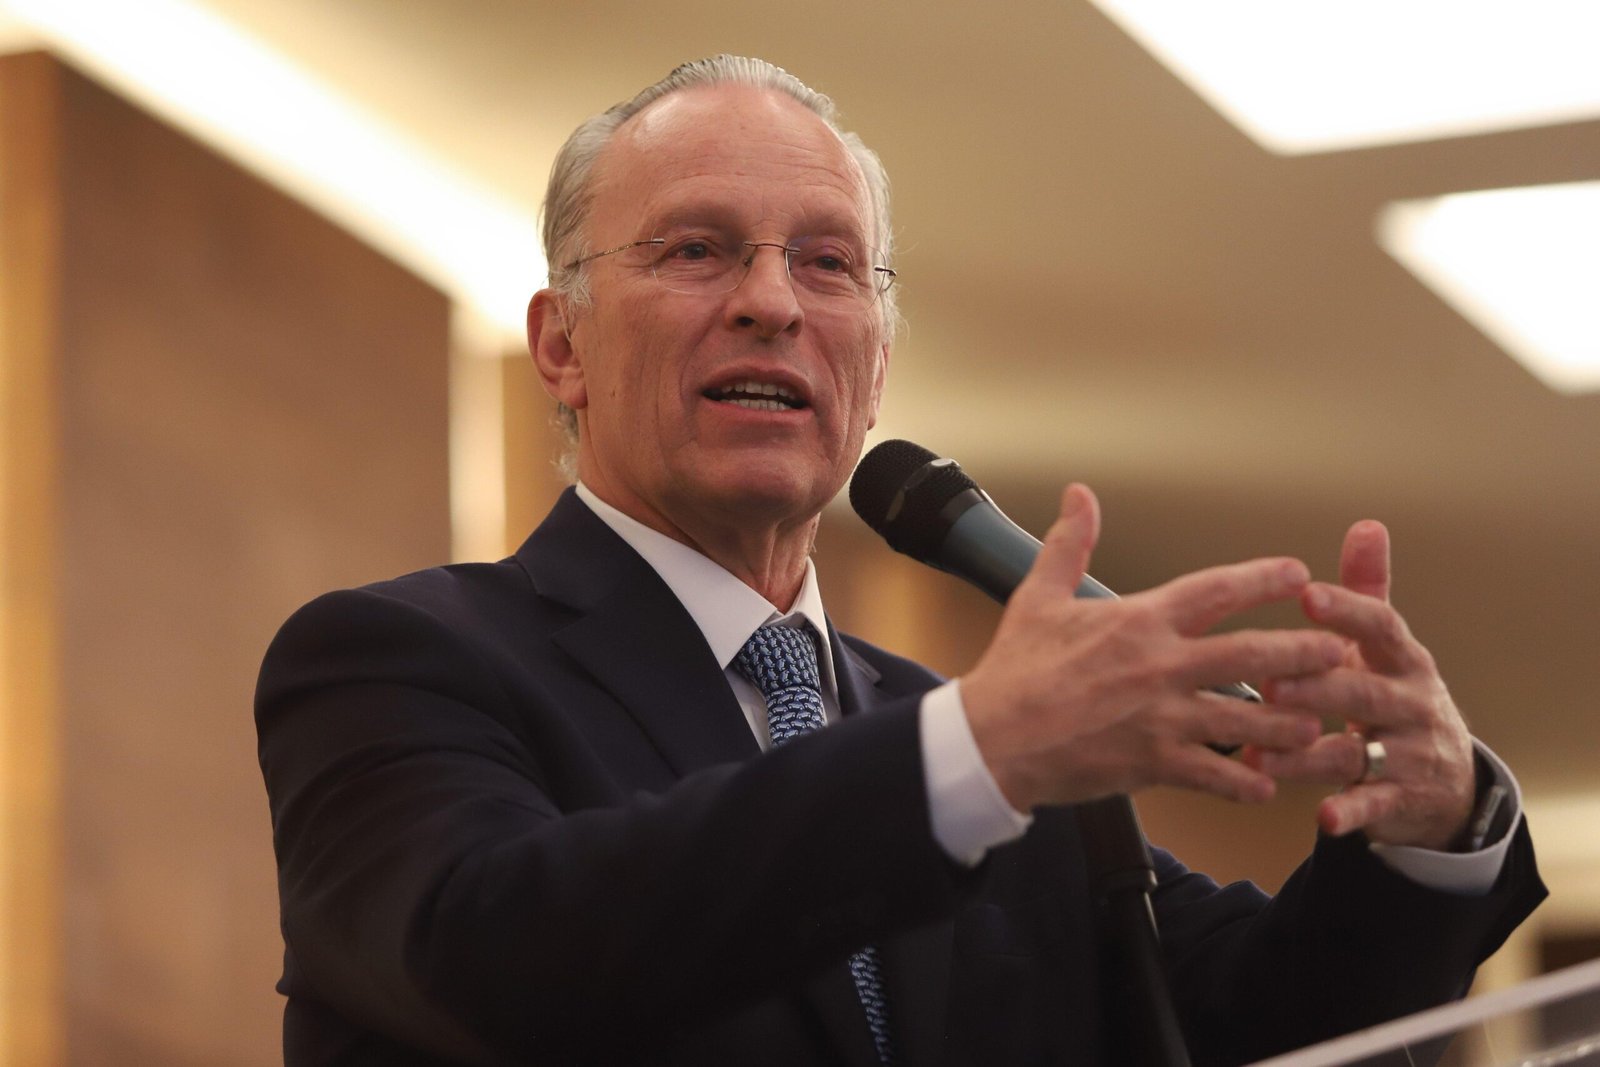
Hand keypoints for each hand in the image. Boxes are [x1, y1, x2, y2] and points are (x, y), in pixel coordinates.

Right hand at [960, 485, 1344, 811]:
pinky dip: (1245, 781)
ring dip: (1290, 723)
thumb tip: (1079, 494)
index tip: (1300, 572)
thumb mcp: (1039, 596)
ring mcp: (1161, 717)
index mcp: (1139, 620)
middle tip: (1340, 652)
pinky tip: (1268, 784)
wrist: (991, 738)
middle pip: (1252, 654)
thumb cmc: (1014, 669)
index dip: (1264, 578)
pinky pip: (1215, 775)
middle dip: (1304, 652)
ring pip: (1248, 719)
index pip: (1216, 590)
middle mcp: (1160, 666)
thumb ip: (1070, 544)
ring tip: (1322, 725)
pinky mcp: (1153, 764)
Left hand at [1248, 521, 1475, 849]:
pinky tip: (1322, 818)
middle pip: (1364, 690)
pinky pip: (1374, 804)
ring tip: (1261, 755)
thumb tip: (1366, 524)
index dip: (1347, 610)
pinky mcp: (1402, 799)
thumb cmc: (1394, 694)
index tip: (1307, 594)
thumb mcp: (1386, 646)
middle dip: (1319, 687)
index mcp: (1402, 658)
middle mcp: (1411, 702)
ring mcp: (1410, 753)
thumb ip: (1370, 590)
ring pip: (1356, 751)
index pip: (1380, 626)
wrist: (1443, 778)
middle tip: (1271, 682)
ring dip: (1307, 755)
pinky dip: (1349, 811)